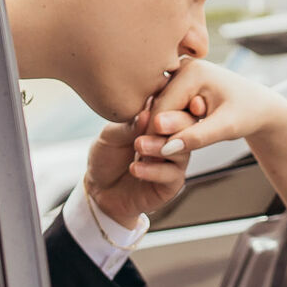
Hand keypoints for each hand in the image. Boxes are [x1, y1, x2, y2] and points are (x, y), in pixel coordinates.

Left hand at [81, 84, 202, 230]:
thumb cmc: (106, 157)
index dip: (176, 98)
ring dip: (160, 146)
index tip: (170, 95)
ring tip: (139, 146)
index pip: (175, 104)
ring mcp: (175, 160)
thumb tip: (146, 113)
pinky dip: (154, 170)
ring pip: (182, 150)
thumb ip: (128, 126)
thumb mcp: (110, 136)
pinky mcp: (172, 183)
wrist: (99, 191)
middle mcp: (172, 137)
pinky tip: (135, 168)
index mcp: (160, 119)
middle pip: (187, 125)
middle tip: (157, 123)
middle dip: (175, 122)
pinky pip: (171, 174)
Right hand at [133, 60, 286, 161]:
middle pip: (158, 106)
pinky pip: (166, 106)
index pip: (162, 108)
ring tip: (164, 150)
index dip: (156, 136)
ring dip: (161, 130)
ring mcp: (180, 72)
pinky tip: (173, 138)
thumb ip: (197, 137)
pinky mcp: (180, 82)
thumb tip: (166, 148)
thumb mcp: (227, 127)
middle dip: (157, 133)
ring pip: (159, 108)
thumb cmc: (249, 113)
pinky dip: (168, 124)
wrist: (260, 106)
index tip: (150, 159)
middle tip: (152, 160)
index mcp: (192, 71)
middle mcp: (183, 66)